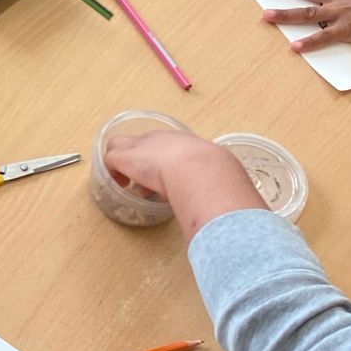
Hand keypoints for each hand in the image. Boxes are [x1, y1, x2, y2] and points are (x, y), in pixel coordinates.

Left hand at [103, 126, 266, 239]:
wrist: (201, 169)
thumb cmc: (217, 176)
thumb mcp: (224, 180)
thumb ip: (225, 191)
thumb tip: (240, 211)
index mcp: (186, 143)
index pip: (168, 146)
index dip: (164, 162)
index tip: (167, 180)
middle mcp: (162, 139)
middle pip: (142, 141)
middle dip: (139, 159)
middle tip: (143, 181)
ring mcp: (142, 147)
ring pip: (120, 145)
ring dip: (122, 164)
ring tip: (125, 183)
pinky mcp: (126, 157)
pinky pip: (110, 161)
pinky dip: (112, 172)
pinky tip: (117, 186)